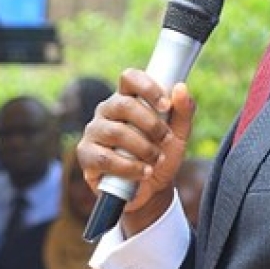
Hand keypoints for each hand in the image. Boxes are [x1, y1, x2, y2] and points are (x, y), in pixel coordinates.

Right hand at [77, 68, 196, 232]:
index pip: (129, 78)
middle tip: (166, 139)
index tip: (166, 106)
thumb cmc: (162, 154)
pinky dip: (129, 167)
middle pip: (123, 104)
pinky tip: (143, 172)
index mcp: (128, 98)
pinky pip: (104, 158)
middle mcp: (107, 110)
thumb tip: (181, 87)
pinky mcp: (86, 155)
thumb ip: (183, 111)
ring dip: (142, 148)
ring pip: (115, 132)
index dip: (147, 87)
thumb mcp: (179, 135)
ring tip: (156, 160)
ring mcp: (94, 131)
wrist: (152, 190)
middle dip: (151, 124)